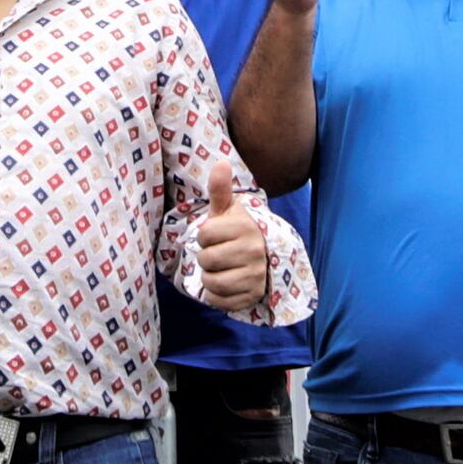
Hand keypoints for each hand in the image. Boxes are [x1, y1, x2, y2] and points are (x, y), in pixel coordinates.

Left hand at [191, 158, 274, 322]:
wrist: (259, 259)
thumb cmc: (234, 233)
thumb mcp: (226, 211)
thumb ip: (220, 190)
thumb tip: (220, 162)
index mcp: (246, 227)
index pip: (203, 234)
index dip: (203, 236)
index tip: (215, 235)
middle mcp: (254, 251)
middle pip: (205, 259)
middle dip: (205, 257)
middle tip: (218, 254)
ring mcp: (255, 276)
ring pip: (211, 281)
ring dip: (209, 277)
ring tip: (220, 269)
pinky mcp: (251, 297)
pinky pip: (217, 300)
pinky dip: (215, 295)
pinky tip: (224, 284)